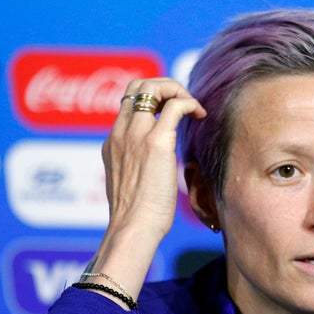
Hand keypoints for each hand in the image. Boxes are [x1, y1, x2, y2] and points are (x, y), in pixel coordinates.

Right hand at [83, 79, 205, 306]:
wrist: (133, 228)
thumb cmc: (135, 218)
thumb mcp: (129, 186)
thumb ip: (135, 169)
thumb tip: (153, 171)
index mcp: (112, 143)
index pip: (127, 103)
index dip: (152, 98)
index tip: (172, 111)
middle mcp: (120, 133)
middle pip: (136, 85)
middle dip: (164, 85)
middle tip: (184, 102)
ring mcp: (136, 134)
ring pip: (152, 87)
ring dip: (178, 90)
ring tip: (194, 108)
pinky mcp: (155, 142)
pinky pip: (175, 105)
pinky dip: (190, 103)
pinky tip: (201, 116)